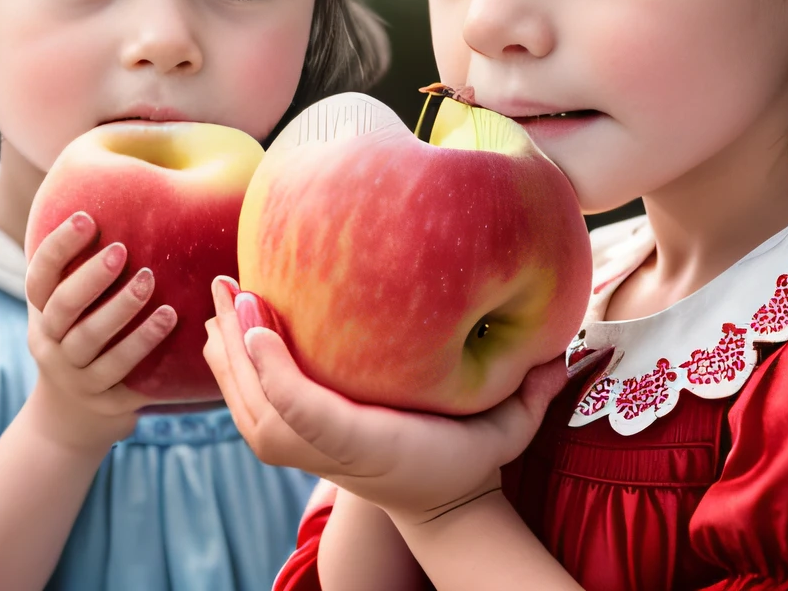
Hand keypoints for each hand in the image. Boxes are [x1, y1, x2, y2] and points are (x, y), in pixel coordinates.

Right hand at [24, 211, 172, 457]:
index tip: (87, 218)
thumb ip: (83, 270)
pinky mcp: (100, 398)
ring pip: (89, 340)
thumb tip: (120, 196)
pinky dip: (142, 343)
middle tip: (122, 251)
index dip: (59, 246)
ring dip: (120, 309)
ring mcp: (71, 374)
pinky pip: (119, 370)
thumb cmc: (82, 339)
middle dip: (91, 277)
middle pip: (62, 307)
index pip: (40, 275)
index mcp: (40, 312)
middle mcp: (48, 342)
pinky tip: (168, 318)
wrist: (73, 417)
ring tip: (149, 281)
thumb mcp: (72, 310)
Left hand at [201, 276, 571, 521]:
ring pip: (242, 403)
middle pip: (256, 401)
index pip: (303, 413)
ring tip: (221, 292)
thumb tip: (565, 349)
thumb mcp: (507, 431)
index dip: (272, 367)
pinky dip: (233, 365)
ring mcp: (301, 454)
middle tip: (231, 282)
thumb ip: (533, 392)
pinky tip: (227, 326)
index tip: (257, 318)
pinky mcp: (291, 444)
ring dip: (226, 347)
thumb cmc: (471, 457)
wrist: (438, 505)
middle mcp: (324, 453)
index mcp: (368, 445)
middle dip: (238, 340)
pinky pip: (246, 404)